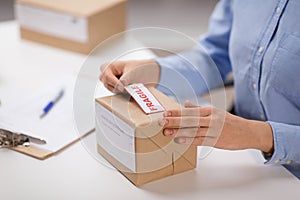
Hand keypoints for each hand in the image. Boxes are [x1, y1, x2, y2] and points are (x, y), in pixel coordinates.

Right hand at [99, 59, 159, 92]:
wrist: (146, 72)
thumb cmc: (138, 68)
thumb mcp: (132, 72)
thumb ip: (125, 78)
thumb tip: (121, 84)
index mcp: (110, 66)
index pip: (107, 76)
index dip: (115, 82)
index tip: (123, 87)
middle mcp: (108, 74)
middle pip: (107, 84)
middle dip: (117, 86)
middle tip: (127, 86)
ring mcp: (111, 82)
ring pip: (112, 90)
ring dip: (121, 90)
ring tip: (130, 85)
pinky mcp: (116, 88)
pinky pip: (116, 93)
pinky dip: (123, 92)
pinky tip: (129, 88)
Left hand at [159, 101, 273, 152]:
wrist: (248, 132)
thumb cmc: (231, 122)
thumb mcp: (215, 112)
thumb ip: (199, 109)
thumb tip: (185, 103)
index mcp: (210, 111)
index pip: (190, 111)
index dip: (177, 112)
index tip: (165, 112)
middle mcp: (211, 119)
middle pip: (190, 120)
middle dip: (174, 121)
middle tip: (162, 122)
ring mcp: (214, 130)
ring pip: (194, 130)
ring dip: (179, 132)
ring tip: (167, 132)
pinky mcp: (217, 141)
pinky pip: (201, 140)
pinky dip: (190, 140)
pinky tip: (180, 140)